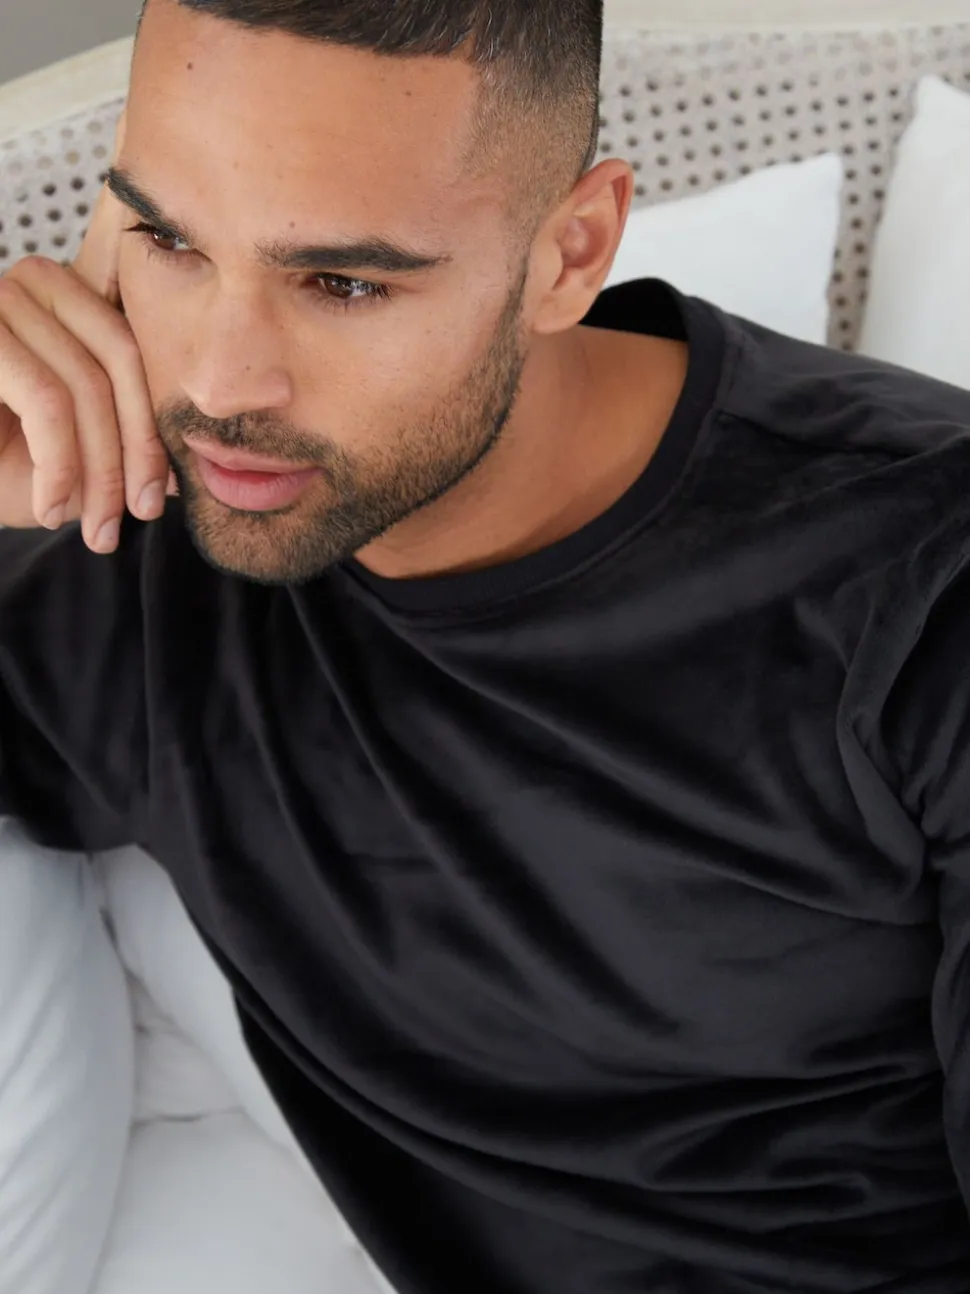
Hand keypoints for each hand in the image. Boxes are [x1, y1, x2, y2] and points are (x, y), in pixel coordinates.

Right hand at [0, 109, 169, 551]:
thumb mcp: (77, 456)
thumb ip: (133, 442)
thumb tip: (204, 462)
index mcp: (70, 294)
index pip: (136, 355)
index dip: (154, 430)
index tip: (161, 496)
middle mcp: (33, 279)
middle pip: (117, 368)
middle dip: (134, 455)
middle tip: (141, 514)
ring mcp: (1, 298)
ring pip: (84, 391)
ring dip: (98, 475)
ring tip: (98, 528)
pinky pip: (46, 405)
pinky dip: (60, 468)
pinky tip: (53, 509)